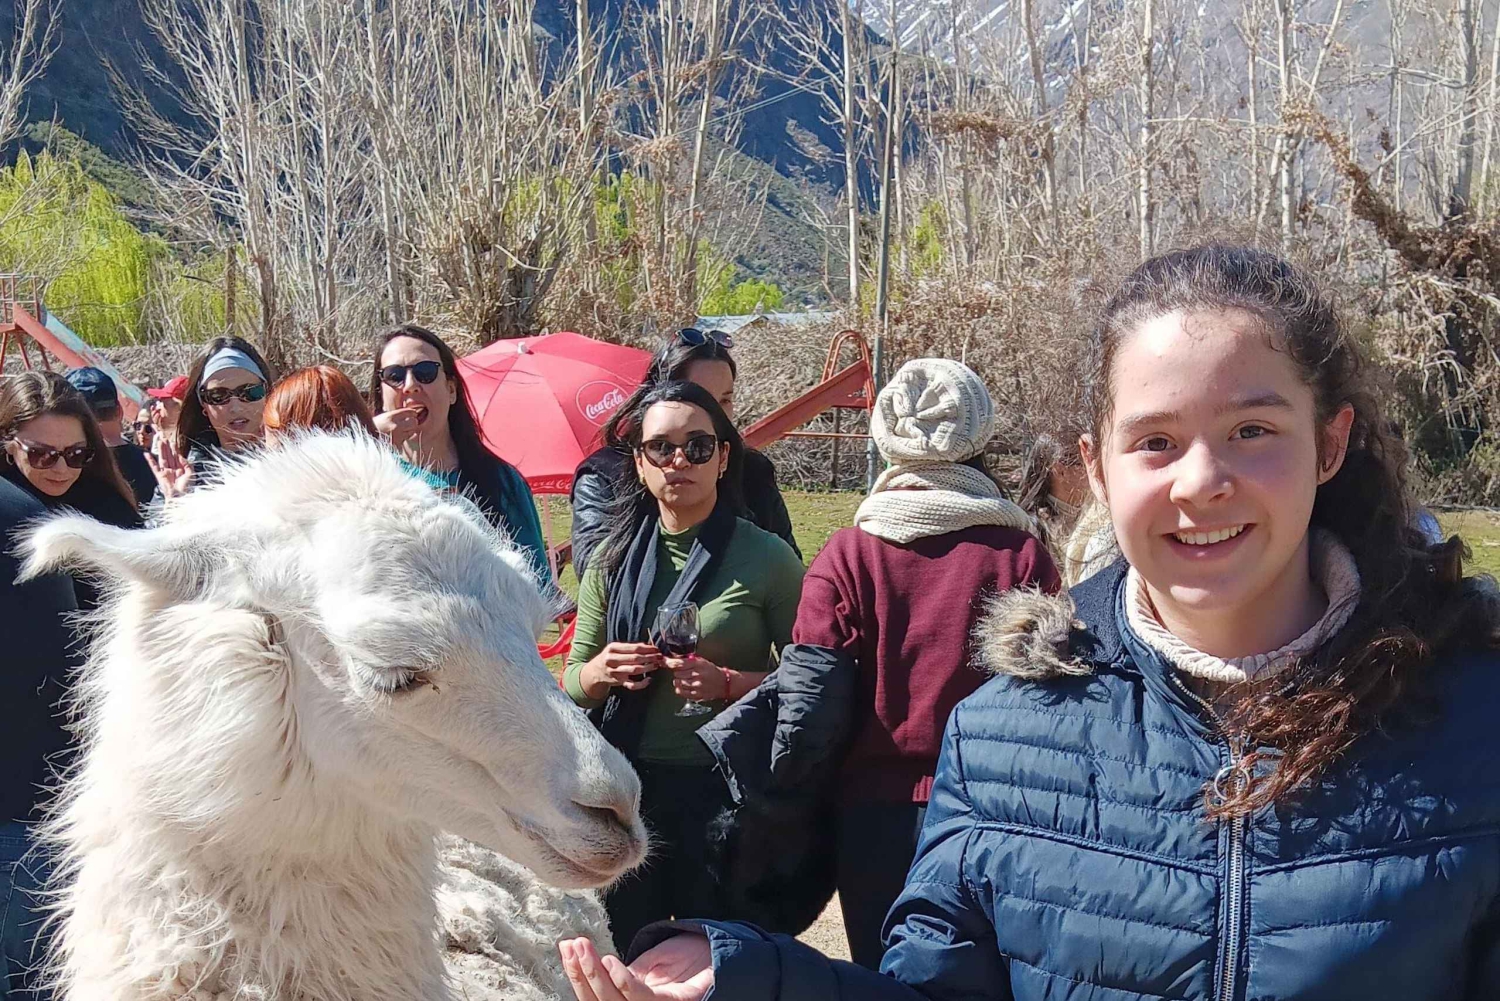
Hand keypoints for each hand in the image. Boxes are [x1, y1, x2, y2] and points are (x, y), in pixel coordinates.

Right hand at [146, 438, 194, 501]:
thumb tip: (180, 456)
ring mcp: (165, 472)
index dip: (174, 448)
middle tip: (164, 437)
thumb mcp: (191, 474)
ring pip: (162, 458)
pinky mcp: (159, 475)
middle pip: (168, 455)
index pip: (176, 456)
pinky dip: (150, 460)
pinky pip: (153, 466)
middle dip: (166, 446)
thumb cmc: (187, 488)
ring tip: (159, 441)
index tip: (172, 441)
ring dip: (160, 449)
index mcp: (180, 468)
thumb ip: (187, 464)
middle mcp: (172, 469)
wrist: (181, 497)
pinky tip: (147, 454)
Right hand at [373, 407, 423, 447]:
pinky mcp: (397, 445)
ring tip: (401, 430)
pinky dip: (404, 438)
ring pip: (412, 431)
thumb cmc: (374, 427)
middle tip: (410, 423)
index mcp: (390, 417)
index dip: (412, 413)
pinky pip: (406, 439)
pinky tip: (398, 437)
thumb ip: (396, 415)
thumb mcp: (383, 417)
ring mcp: (397, 436)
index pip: (408, 412)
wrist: (365, 439)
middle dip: (413, 422)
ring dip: (409, 430)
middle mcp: (395, 426)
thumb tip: (410, 414)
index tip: (414, 414)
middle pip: (413, 422)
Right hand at [559, 935, 712, 1000]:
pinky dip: (623, 980)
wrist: (718, 959)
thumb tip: (578, 953)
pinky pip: (642, 998)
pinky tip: (609, 962)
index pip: (594, 999)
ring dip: (595, 974)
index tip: (565, 949)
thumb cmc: (680, 964)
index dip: (576, 976)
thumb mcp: (642, 966)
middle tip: (571, 945)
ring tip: (584, 947)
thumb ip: (617, 971)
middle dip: (581, 974)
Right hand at [581, 643, 662, 698]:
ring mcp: (614, 672)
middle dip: (650, 657)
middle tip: (660, 657)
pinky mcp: (618, 682)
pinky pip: (632, 685)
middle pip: (635, 658)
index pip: (634, 648)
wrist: (595, 671)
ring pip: (635, 670)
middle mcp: (612, 659)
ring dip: (648, 667)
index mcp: (613, 648)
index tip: (656, 649)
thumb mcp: (615, 648)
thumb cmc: (610, 657)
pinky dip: (642, 684)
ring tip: (656, 665)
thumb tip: (648, 646)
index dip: (647, 648)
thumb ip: (629, 647)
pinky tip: (649, 680)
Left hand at [665, 655, 728, 701]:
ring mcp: (696, 686)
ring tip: (685, 679)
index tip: (664, 661)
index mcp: (698, 664)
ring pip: (677, 682)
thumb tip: (673, 658)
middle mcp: (697, 675)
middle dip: (677, 672)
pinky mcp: (696, 695)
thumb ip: (688, 660)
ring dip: (678, 680)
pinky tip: (685, 686)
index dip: (669, 662)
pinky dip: (680, 689)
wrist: (724, 683)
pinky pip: (680, 692)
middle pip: (676, 673)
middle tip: (683, 672)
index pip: (679, 663)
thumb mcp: (701, 661)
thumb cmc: (711, 671)